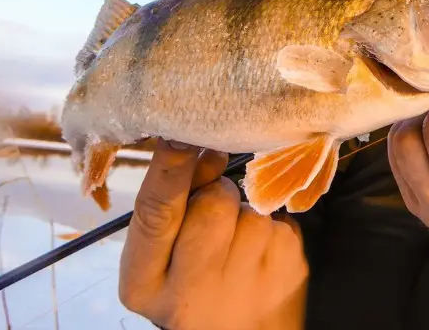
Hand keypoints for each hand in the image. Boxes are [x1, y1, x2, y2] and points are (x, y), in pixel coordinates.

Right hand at [119, 139, 308, 329]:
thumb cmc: (194, 282)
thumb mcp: (164, 250)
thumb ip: (177, 200)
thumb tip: (208, 149)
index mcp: (143, 282)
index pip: (155, 213)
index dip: (169, 169)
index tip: (180, 134)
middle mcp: (189, 295)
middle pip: (213, 203)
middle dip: (216, 195)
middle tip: (214, 217)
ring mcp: (243, 290)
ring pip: (252, 211)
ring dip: (246, 215)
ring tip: (237, 244)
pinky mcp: (285, 278)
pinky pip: (282, 224)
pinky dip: (272, 229)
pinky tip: (261, 254)